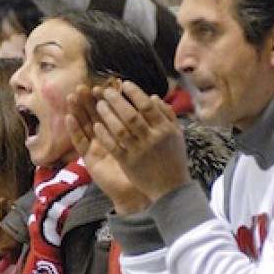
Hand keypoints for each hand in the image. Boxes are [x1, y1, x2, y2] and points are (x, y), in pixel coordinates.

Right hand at [67, 84, 149, 212]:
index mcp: (119, 133)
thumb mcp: (148, 141)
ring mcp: (96, 148)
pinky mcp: (90, 159)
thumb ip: (150, 121)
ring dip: (77, 111)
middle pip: (94, 115)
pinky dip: (74, 130)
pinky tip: (69, 117)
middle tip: (82, 86)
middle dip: (88, 101)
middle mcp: (105, 139)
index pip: (110, 110)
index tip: (100, 83)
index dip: (105, 98)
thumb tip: (155, 98)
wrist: (137, 192)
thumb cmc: (144, 168)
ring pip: (84, 125)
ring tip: (72, 96)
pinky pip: (80, 143)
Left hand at [88, 80, 189, 202]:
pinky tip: (96, 126)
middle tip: (105, 91)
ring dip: (107, 115)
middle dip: (116, 100)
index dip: (134, 93)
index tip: (123, 84)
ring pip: (120, 129)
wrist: (171, 188)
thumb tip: (153, 96)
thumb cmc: (174, 159)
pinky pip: (114, 146)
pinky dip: (104, 135)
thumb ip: (167, 114)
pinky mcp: (129, 163)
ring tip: (98, 105)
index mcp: (165, 129)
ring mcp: (139, 152)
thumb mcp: (177, 135)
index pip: (148, 106)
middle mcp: (152, 139)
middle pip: (131, 115)